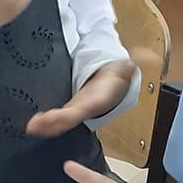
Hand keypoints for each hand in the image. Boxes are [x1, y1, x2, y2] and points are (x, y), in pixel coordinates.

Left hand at [27, 52, 148, 136]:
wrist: (112, 87)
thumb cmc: (116, 77)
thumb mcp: (125, 67)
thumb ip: (137, 60)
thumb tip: (151, 54)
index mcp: (98, 99)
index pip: (84, 108)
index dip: (70, 114)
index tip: (59, 116)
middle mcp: (86, 108)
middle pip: (69, 119)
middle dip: (54, 123)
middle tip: (36, 124)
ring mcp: (76, 111)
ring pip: (61, 123)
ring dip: (46, 127)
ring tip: (31, 127)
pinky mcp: (67, 111)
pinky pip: (55, 120)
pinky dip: (44, 124)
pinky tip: (32, 125)